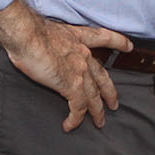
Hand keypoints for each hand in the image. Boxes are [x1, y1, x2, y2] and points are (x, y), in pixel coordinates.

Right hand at [0, 0, 127, 131]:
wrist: (26, 34)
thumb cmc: (30, 30)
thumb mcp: (48, 29)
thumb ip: (53, 40)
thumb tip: (43, 45)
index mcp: (78, 38)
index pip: (104, 38)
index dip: (118, 42)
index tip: (128, 46)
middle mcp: (83, 54)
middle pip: (102, 77)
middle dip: (110, 92)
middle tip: (114, 104)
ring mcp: (80, 71)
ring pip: (94, 96)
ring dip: (97, 111)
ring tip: (99, 122)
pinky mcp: (71, 86)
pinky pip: (78, 108)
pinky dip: (76, 119)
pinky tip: (71, 125)